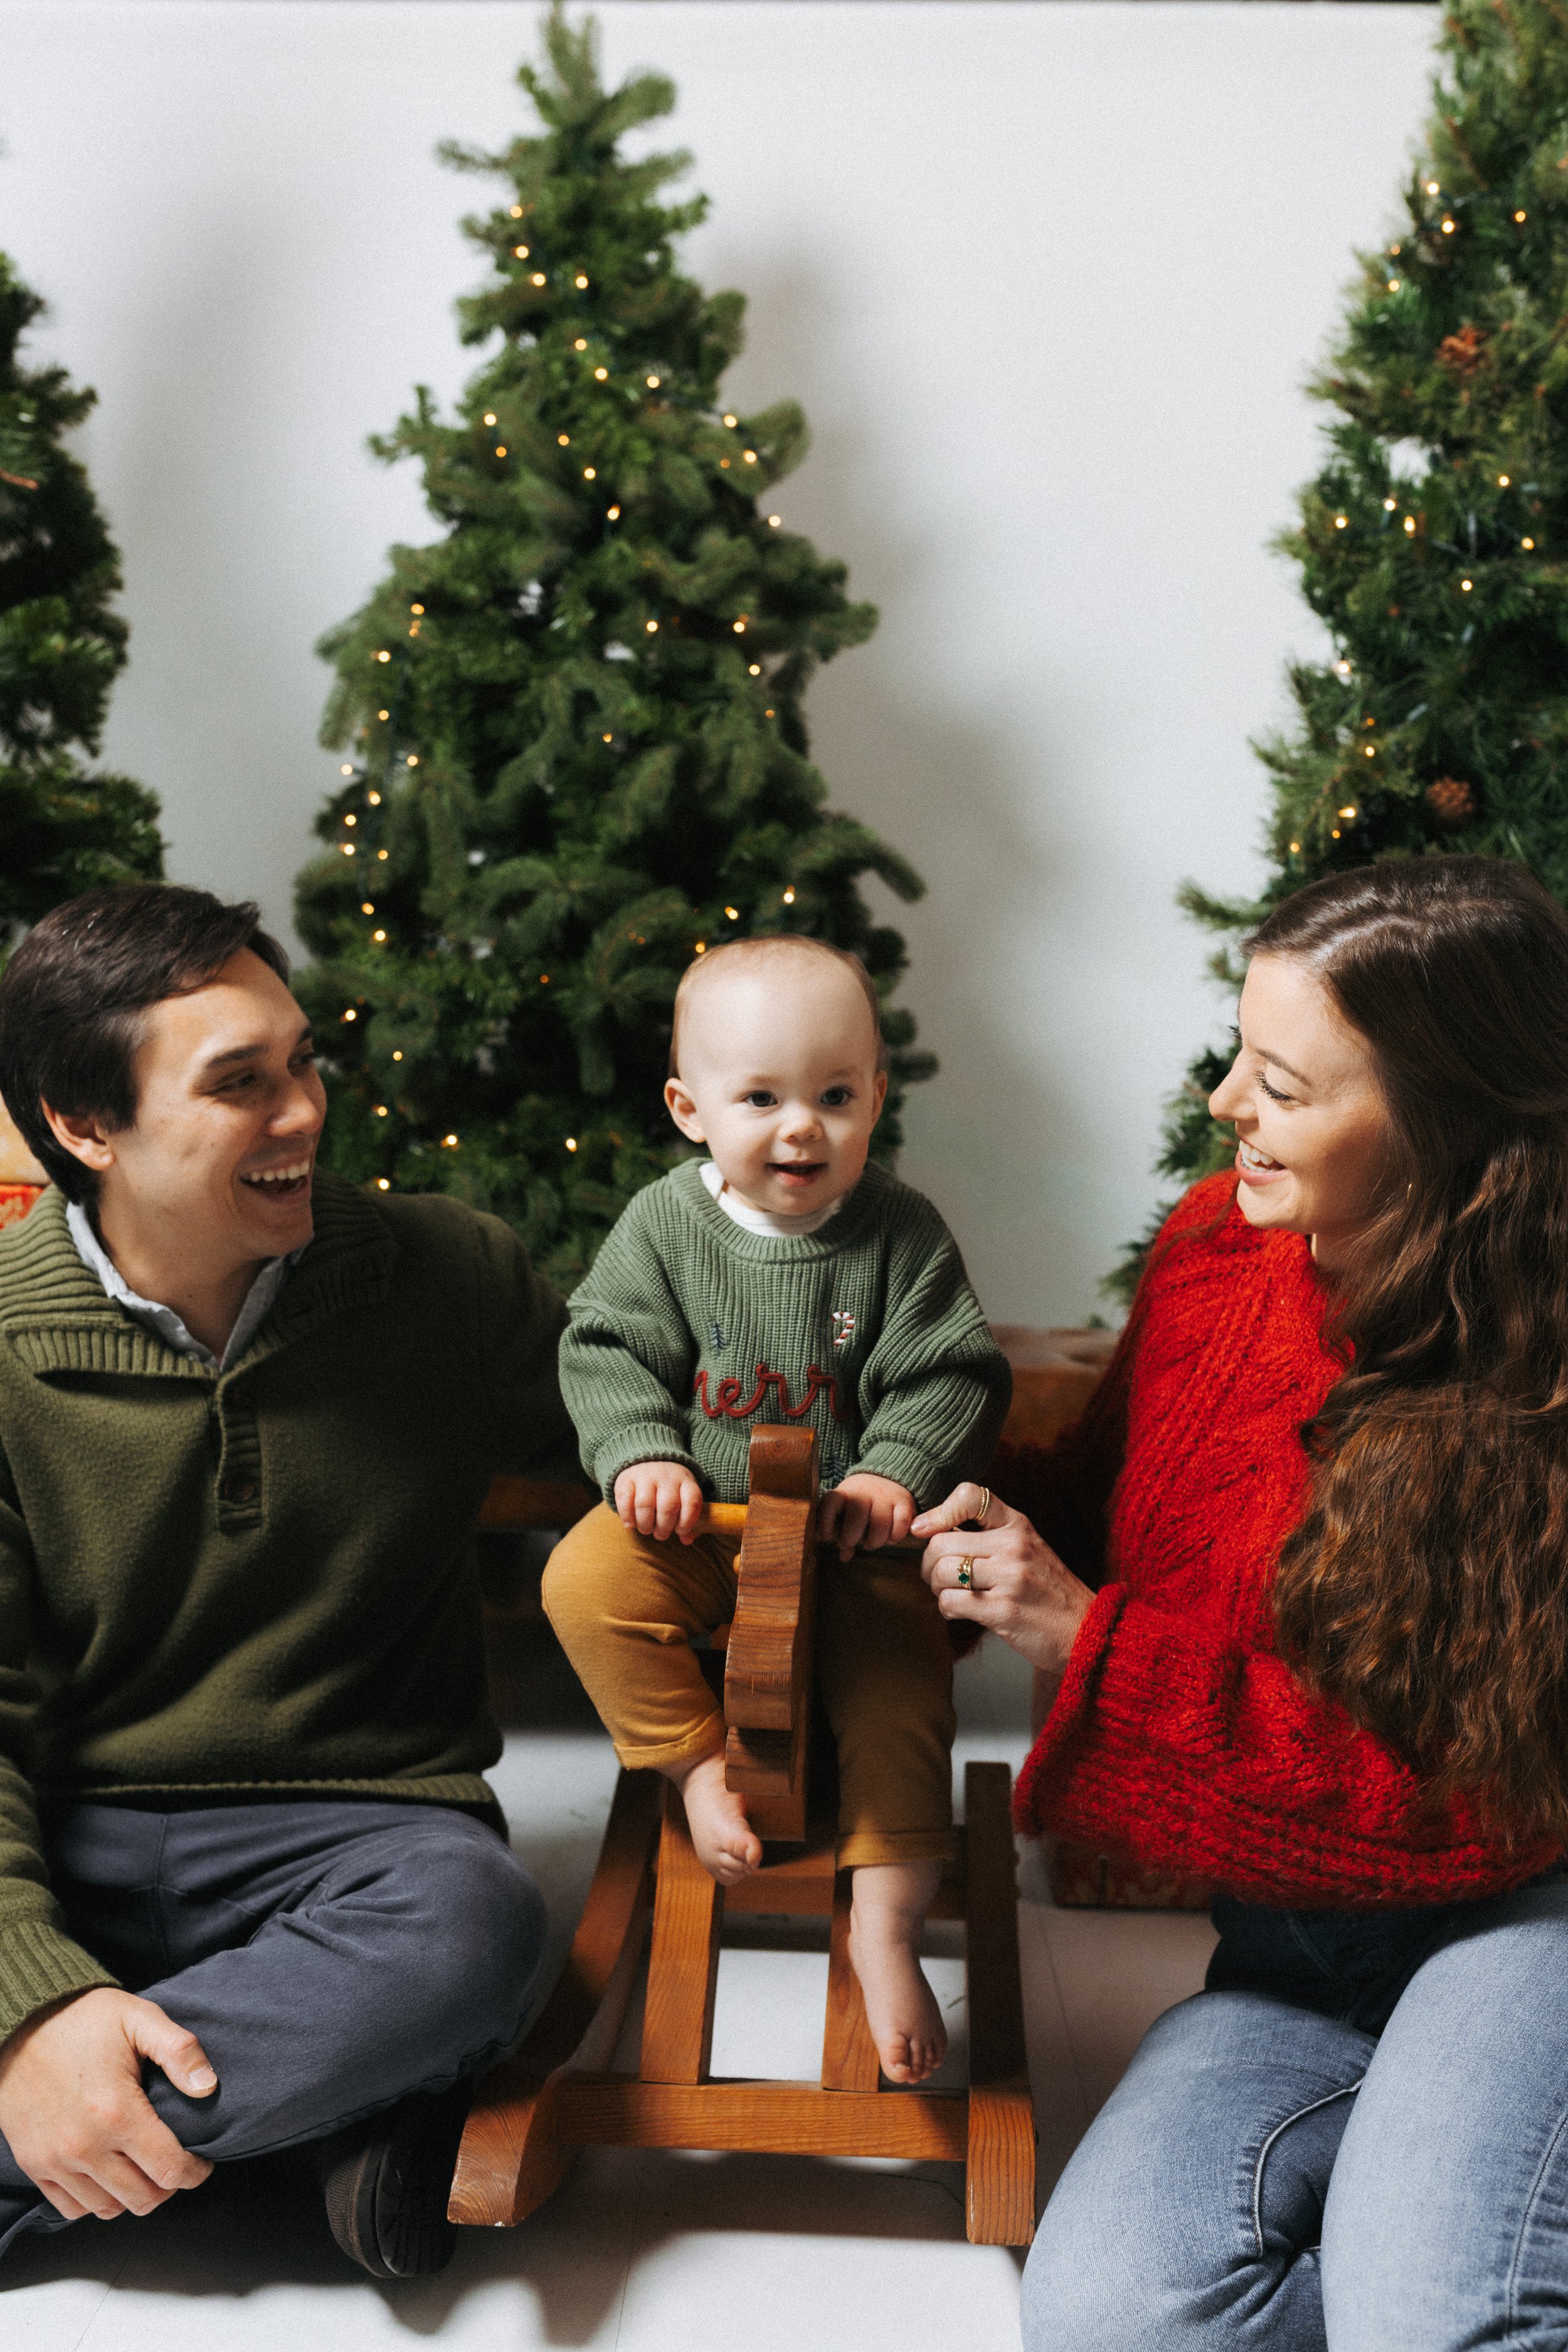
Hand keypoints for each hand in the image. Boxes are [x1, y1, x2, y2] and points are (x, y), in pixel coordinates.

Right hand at [0, 1987, 216, 2221]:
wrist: (22, 2023)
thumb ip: (180, 2051)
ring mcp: (55, 2160)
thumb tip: (208, 2087)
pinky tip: (108, 2175)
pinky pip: (71, 2207)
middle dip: (168, 2186)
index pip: (169, 2169)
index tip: (201, 2163)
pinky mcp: (34, 2164)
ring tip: (143, 2169)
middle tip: (174, 2164)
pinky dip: (95, 2200)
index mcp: (117, 2112)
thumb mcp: (140, 2018)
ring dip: (132, 2195)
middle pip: (142, 2199)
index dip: (194, 2172)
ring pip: (108, 2208)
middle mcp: (84, 2146)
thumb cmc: (83, 2019)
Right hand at [614, 1460, 704, 1543]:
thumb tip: (687, 1540)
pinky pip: (625, 1501)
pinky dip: (627, 1517)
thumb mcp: (684, 1497)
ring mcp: (646, 1476)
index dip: (688, 1521)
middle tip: (660, 1534)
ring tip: (646, 1529)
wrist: (648, 1460)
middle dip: (664, 1528)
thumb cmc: (669, 1489)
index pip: (692, 1502)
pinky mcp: (626, 1479)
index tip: (680, 1530)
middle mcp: (667, 1477)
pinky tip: (631, 1524)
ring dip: (645, 1525)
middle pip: (668, 1506)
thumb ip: (688, 1519)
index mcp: (685, 1481)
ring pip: (645, 1504)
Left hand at [818, 1473, 914, 1561]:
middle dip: (851, 1538)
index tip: (827, 1537)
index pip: (831, 1502)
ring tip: (871, 1543)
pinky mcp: (904, 1502)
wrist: (886, 1479)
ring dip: (874, 1541)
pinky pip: (901, 1524)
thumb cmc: (861, 1504)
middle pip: (856, 1518)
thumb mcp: (847, 1512)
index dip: (826, 1521)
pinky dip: (895, 1537)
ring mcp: (885, 1496)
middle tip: (852, 1542)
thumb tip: (844, 1557)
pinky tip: (889, 1538)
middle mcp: (864, 1491)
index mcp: (845, 1492)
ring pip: (880, 1524)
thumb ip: (843, 1534)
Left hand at [911, 1479, 1093, 1688]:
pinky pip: (950, 1602)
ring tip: (950, 1595)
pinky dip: (946, 1609)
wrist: (1087, 1632)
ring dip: (936, 1588)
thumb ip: (990, 1537)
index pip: (971, 1495)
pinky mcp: (1003, 1610)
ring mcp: (1009, 1577)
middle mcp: (1014, 1546)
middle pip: (941, 1543)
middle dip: (928, 1564)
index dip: (939, 1511)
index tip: (925, 1530)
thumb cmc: (1048, 1593)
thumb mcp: (1028, 1550)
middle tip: (936, 1577)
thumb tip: (933, 1530)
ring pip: (941, 1572)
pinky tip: (959, 1612)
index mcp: (1019, 1525)